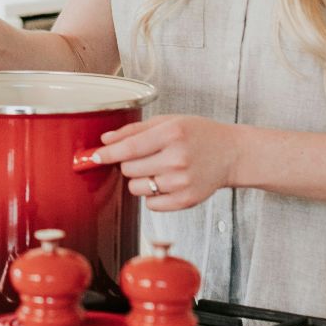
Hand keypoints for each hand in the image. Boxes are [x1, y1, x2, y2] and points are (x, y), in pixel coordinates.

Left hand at [93, 115, 242, 211]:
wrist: (231, 154)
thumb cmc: (199, 134)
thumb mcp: (169, 121)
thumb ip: (134, 130)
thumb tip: (106, 140)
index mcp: (171, 134)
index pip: (128, 148)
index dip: (107, 154)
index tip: (94, 156)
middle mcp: (177, 159)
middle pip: (128, 169)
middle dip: (129, 163)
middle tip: (145, 156)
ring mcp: (182, 182)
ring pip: (136, 188)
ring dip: (140, 180)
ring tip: (158, 169)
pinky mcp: (186, 200)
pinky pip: (151, 204)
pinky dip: (152, 195)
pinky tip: (166, 182)